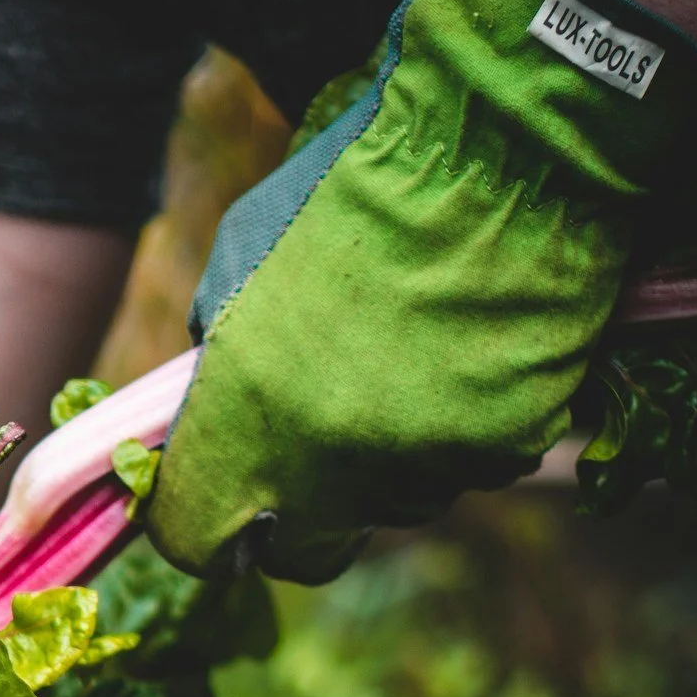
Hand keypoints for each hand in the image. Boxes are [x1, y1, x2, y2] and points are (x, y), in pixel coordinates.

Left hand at [146, 0, 696, 583]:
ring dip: (389, 460)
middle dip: (299, 518)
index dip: (201, 526)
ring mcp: (422, 470)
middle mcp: (328, 470)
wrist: (492, 143)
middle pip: (304, 552)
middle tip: (314, 451)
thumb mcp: (237, 267)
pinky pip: (470, 465)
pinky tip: (468, 349)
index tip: (217, 504)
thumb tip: (213, 419)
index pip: (194, 540)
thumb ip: (218, 363)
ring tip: (407, 360)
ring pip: (394, 504)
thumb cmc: (350, 188)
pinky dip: (464, 426)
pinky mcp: (502, 451)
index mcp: (244, 425)